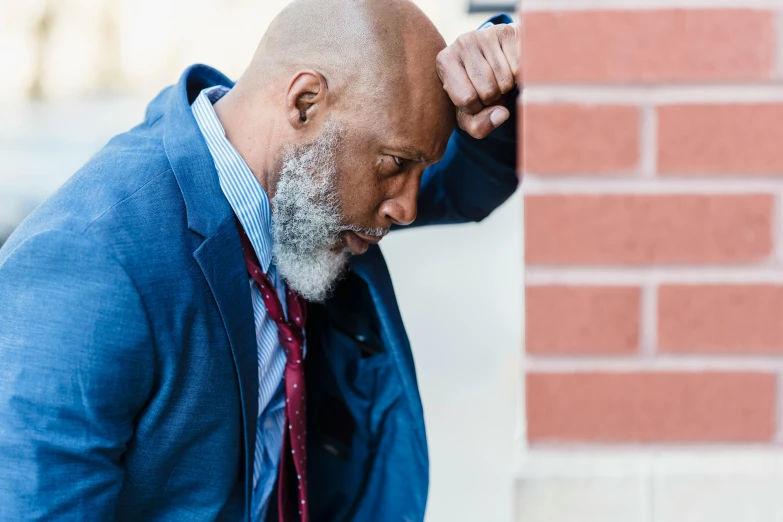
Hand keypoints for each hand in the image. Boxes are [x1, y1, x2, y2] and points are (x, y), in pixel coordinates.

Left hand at [436, 22, 518, 138]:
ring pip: (506, 80)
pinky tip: (510, 71)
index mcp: (444, 62)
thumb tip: (502, 114)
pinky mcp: (508, 31)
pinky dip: (519, 77)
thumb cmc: (473, 92)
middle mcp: (461, 42)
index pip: (467, 99)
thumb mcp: (468, 116)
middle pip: (488, 90)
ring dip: (507, 88)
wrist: (487, 62)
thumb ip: (478, 126)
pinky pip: (520, 68)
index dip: (475, 108)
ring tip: (498, 80)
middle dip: (492, 99)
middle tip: (489, 90)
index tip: (473, 101)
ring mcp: (485, 34)